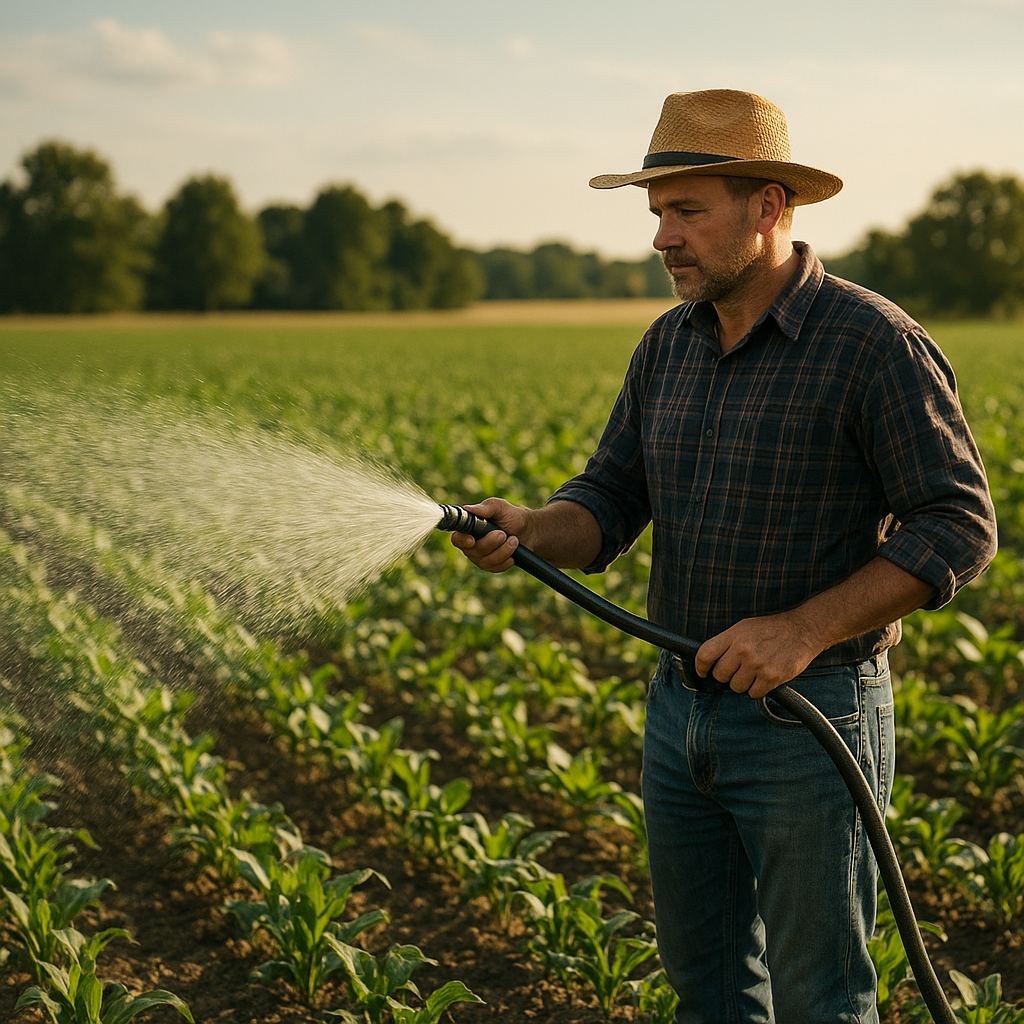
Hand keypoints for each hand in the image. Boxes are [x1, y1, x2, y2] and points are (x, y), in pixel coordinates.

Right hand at [450, 497, 531, 572]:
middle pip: (475, 551)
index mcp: (469, 530)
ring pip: (486, 561)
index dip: (462, 541)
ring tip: (514, 540)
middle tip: (503, 534)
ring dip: (502, 551)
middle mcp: (471, 545)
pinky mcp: (491, 566)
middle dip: (491, 543)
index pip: (457, 539)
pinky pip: (495, 568)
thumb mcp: (500, 507)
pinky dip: (506, 561)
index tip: (472, 540)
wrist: (528, 530)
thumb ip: (485, 508)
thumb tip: (468, 508)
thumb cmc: (510, 516)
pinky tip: (513, 554)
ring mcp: (480, 558)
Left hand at [694, 611, 822, 698]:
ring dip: (743, 683)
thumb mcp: (745, 627)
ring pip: (736, 687)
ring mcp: (757, 664)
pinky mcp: (771, 677)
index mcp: (733, 636)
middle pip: (720, 675)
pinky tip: (764, 678)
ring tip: (754, 671)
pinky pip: (754, 693)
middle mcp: (743, 650)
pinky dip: (758, 689)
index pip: (705, 655)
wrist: (802, 630)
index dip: (700, 667)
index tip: (703, 672)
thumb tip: (711, 661)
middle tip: (739, 669)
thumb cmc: (772, 629)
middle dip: (727, 675)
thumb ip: (727, 642)